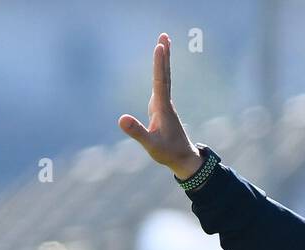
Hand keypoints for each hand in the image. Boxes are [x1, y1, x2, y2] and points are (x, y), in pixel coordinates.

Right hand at [118, 33, 202, 178]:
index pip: (160, 81)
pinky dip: (159, 72)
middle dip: (164, 55)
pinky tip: (159, 67)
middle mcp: (165, 103)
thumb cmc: (168, 153)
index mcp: (163, 108)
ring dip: (163, 61)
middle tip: (164, 36)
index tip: (160, 47)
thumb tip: (121, 119)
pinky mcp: (161, 109)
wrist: (183, 159)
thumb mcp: (150, 145)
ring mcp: (164, 105)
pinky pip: (160, 85)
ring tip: (163, 44)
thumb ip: (137, 132)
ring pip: (163, 78)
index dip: (159, 64)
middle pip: (164, 75)